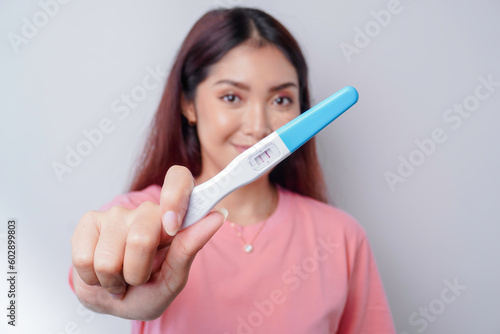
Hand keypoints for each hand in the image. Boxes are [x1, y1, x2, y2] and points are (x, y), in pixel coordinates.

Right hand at [71, 166, 226, 319]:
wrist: (114, 301)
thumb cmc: (149, 289)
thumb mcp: (174, 278)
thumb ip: (190, 248)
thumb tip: (217, 215)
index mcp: (173, 217)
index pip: (179, 179)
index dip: (175, 197)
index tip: (172, 226)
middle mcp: (146, 210)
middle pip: (142, 237)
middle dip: (139, 272)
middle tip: (139, 277)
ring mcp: (116, 214)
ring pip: (111, 258)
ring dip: (115, 279)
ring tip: (120, 277)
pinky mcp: (89, 223)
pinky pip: (85, 259)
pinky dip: (93, 278)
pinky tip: (100, 273)